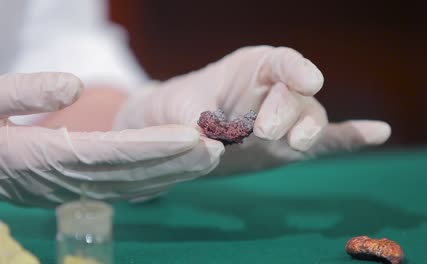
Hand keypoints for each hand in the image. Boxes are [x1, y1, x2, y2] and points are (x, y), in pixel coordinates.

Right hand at [0, 73, 222, 206]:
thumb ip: (23, 93)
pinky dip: (157, 180)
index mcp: (43, 156)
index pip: (111, 151)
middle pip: (132, 172)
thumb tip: (71, 85)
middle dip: (177, 161)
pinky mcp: (79, 189)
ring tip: (211, 157)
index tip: (191, 135)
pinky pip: (124, 188)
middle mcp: (65, 179)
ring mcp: (74, 189)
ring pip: (133, 184)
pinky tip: (182, 170)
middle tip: (218, 147)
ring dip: (175, 173)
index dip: (154, 145)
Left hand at [114, 46, 390, 174]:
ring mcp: (288, 120)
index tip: (310, 80)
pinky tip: (378, 133)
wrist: (182, 135)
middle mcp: (276, 91)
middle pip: (296, 96)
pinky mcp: (291, 147)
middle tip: (262, 132)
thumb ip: (193, 119)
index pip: (280, 62)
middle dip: (286, 111)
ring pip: (312, 120)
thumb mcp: (176, 108)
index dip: (296, 69)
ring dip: (308, 132)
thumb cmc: (178, 109)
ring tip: (295, 144)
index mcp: (251, 69)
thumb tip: (209, 138)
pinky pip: (326, 142)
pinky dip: (350, 139)